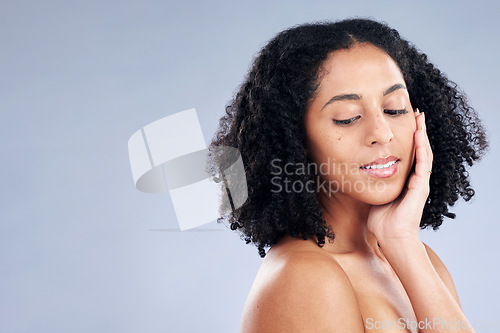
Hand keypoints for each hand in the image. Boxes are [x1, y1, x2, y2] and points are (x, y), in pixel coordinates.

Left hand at [367, 109, 432, 245]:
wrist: (392, 237)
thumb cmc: (382, 222)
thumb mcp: (375, 196)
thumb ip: (371, 184)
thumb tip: (357, 173)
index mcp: (406, 181)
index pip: (409, 155)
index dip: (408, 139)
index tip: (405, 123)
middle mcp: (415, 180)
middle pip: (419, 150)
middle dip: (418, 132)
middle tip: (417, 114)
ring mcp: (420, 183)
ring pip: (424, 153)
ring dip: (422, 135)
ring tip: (420, 118)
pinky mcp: (421, 187)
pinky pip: (422, 164)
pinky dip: (421, 148)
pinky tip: (419, 135)